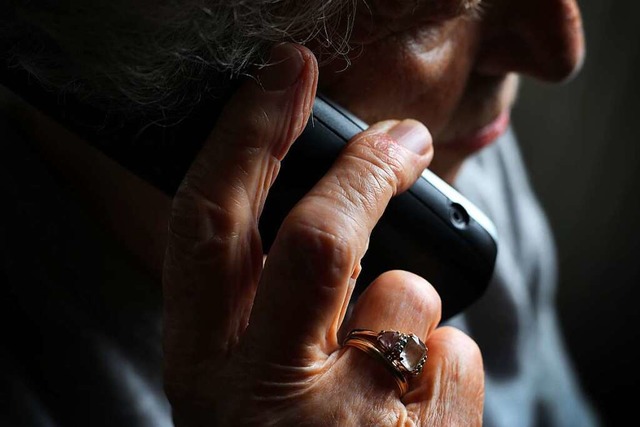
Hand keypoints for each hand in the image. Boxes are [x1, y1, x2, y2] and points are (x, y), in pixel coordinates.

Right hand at [162, 43, 483, 425]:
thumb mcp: (239, 377)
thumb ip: (259, 302)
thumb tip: (324, 212)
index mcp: (202, 366)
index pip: (209, 226)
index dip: (245, 138)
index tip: (283, 75)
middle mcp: (259, 399)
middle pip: (315, 240)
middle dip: (362, 169)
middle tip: (403, 138)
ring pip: (407, 296)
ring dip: (408, 305)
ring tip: (385, 361)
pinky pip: (454, 350)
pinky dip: (443, 358)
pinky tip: (413, 410)